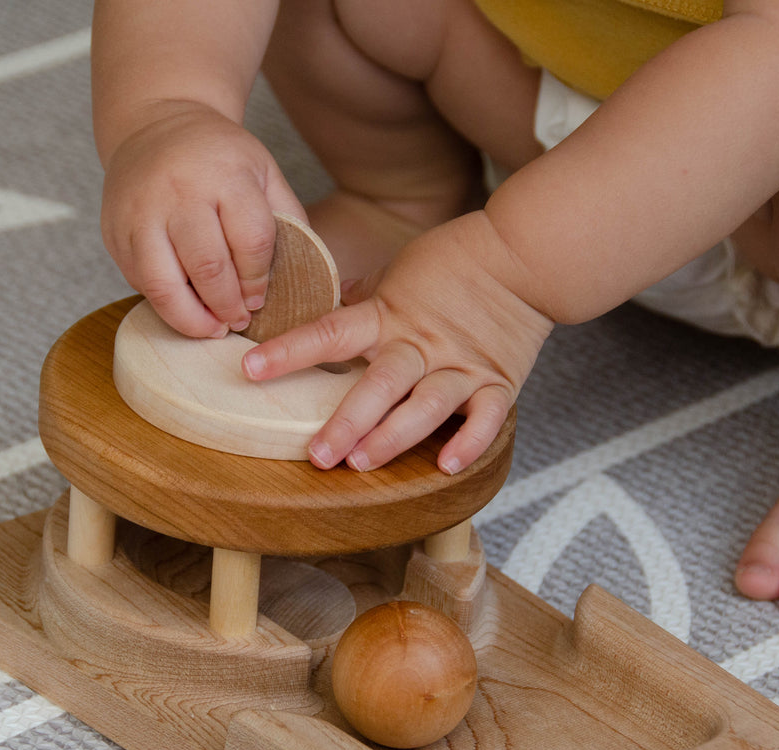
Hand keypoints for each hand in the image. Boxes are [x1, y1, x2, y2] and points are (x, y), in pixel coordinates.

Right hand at [100, 100, 305, 337]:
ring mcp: (139, 212)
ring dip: (191, 318)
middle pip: (208, 268)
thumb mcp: (265, 173)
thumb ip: (289, 219)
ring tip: (211, 328)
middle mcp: (178, 192)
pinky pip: (137, 280)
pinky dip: (162, 303)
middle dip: (228, 306)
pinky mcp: (114, 231)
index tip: (259, 300)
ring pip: (162, 284)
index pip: (250, 242)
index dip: (259, 281)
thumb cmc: (219, 157)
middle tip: (239, 321)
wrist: (155, 123)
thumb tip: (311, 277)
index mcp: (225, 175)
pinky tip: (183, 305)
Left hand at [243, 211, 554, 472]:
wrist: (526, 254)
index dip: (290, 351)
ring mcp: (461, 366)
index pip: (331, 332)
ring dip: (394, 437)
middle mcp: (422, 344)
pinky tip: (448, 465)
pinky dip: (470, 442)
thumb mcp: (399, 270)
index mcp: (390, 315)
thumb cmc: (457, 260)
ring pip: (425, 406)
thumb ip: (364, 296)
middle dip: (347, 420)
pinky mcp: (498, 382)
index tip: (251, 369)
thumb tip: (332, 299)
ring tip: (363, 462)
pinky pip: (486, 418)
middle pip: (380, 384)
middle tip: (317, 454)